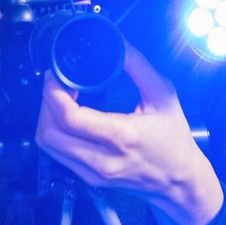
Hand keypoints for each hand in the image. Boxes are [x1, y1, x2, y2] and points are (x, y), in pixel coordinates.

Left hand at [35, 45, 223, 224]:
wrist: (179, 180)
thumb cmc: (174, 139)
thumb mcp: (163, 95)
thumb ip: (138, 66)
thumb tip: (118, 44)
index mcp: (122, 136)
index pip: (69, 117)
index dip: (54, 92)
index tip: (57, 75)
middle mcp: (103, 159)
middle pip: (49, 132)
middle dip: (47, 101)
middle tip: (58, 83)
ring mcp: (93, 173)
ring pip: (48, 144)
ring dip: (47, 117)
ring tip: (61, 99)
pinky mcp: (89, 179)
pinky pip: (57, 154)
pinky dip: (55, 132)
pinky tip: (67, 117)